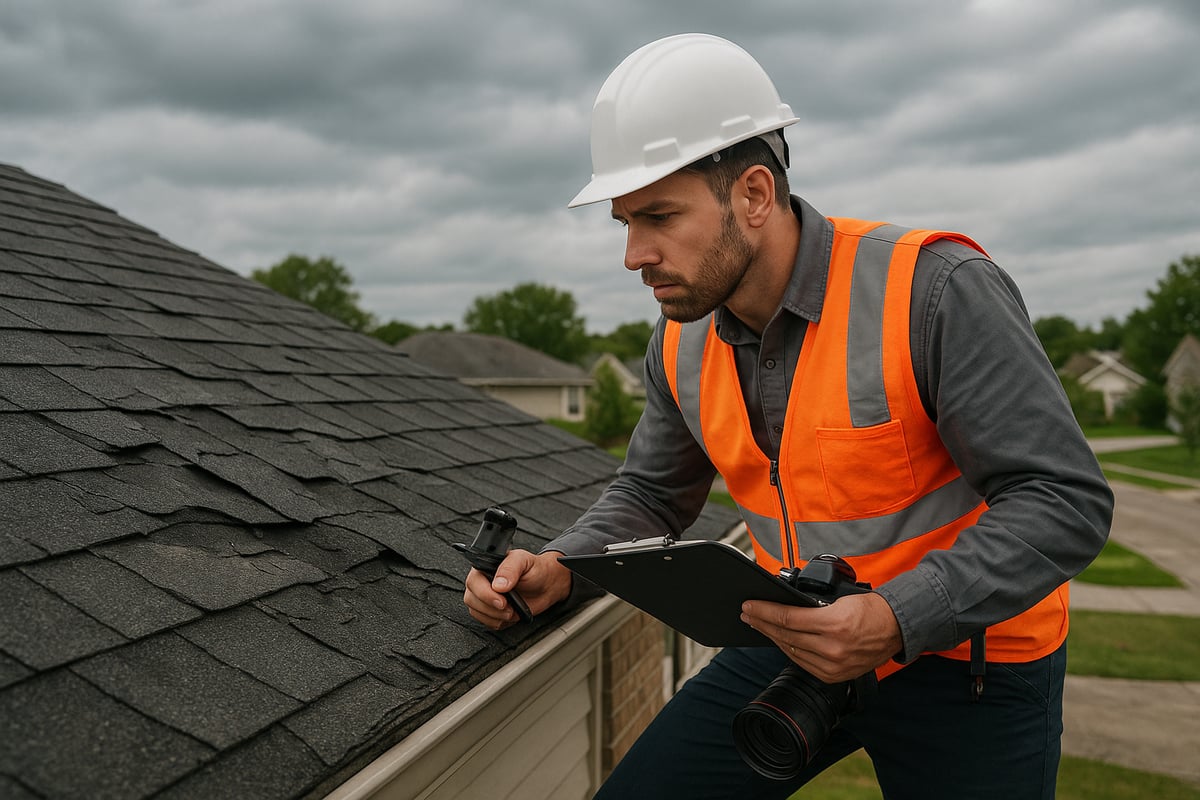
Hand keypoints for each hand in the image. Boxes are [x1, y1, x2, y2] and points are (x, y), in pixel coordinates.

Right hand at [463, 549, 572, 629]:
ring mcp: (484, 597)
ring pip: (476, 612)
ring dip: (496, 616)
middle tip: (509, 607)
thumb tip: (498, 584)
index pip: (474, 581)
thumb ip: (510, 568)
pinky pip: (485, 621)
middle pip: (471, 599)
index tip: (502, 601)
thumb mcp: (524, 561)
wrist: (546, 585)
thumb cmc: (535, 570)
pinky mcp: (490, 610)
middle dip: (491, 608)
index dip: (485, 594)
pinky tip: (510, 614)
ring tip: (512, 610)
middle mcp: (482, 581)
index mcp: (485, 566)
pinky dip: (498, 622)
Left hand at [740, 592, 902, 682]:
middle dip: (762, 623)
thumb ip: (811, 605)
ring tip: (759, 625)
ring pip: (791, 651)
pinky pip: (803, 663)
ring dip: (772, 637)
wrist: (896, 628)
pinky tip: (779, 640)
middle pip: (785, 635)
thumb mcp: (839, 599)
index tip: (749, 606)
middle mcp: (833, 648)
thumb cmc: (870, 608)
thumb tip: (782, 603)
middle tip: (747, 614)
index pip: (788, 618)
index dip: (764, 611)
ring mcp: (834, 665)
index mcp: (834, 624)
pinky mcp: (835, 675)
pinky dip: (788, 650)